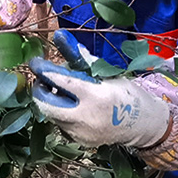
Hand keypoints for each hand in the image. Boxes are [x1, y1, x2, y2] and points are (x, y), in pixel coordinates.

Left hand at [29, 30, 170, 148]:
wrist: (142, 125)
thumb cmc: (125, 93)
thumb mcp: (106, 73)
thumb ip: (80, 58)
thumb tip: (60, 36)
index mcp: (94, 96)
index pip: (60, 82)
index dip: (44, 71)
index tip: (35, 62)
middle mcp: (85, 118)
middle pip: (46, 105)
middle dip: (39, 91)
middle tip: (41, 81)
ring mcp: (81, 133)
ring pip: (52, 116)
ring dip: (50, 101)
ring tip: (60, 91)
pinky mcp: (80, 142)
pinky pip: (62, 125)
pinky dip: (61, 113)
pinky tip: (71, 106)